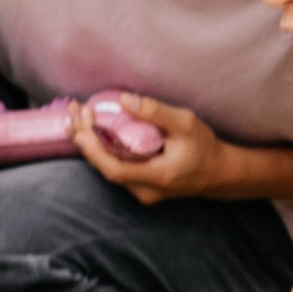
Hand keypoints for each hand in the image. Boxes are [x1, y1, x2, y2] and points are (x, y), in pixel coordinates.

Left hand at [72, 93, 221, 205]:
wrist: (218, 173)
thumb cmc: (204, 147)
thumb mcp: (186, 124)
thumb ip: (156, 112)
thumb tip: (122, 99)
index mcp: (157, 178)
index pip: (115, 170)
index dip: (94, 149)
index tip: (84, 123)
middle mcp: (144, 191)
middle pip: (104, 168)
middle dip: (84, 139)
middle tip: (74, 110)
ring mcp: (140, 191)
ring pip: (105, 168)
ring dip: (88, 142)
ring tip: (76, 115)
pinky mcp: (137, 186)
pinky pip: (112, 166)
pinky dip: (99, 147)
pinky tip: (89, 128)